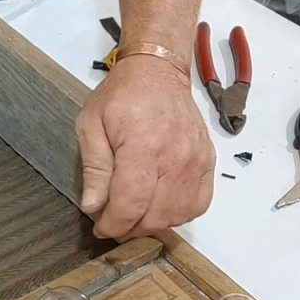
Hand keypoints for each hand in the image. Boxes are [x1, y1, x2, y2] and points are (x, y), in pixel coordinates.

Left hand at [76, 54, 215, 238]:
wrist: (157, 72)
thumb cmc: (121, 96)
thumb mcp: (91, 125)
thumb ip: (94, 169)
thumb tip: (92, 206)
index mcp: (143, 145)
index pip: (131, 203)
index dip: (114, 224)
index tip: (101, 228)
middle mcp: (176, 156)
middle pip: (156, 215)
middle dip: (130, 227)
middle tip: (114, 221)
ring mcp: (196, 160)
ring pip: (178, 214)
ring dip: (154, 223)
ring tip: (135, 213)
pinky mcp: (207, 161)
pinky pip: (199, 204)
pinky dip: (179, 213)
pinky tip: (160, 207)